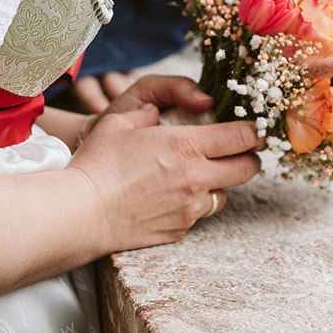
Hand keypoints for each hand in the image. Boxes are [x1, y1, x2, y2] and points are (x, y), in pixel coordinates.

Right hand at [68, 77, 262, 251]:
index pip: (242, 137)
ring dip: (220, 183)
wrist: (80, 212)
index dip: (253, 131)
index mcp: (185, 145)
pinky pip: (200, 214)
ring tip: (198, 174)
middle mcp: (195, 178)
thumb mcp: (123, 116)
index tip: (252, 128)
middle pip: (248, 169)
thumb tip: (184, 105)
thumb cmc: (97, 162)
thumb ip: (157, 102)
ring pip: (226, 194)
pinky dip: (194, 203)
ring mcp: (189, 208)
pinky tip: (172, 195)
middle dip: (249, 157)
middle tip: (239, 151)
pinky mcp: (180, 229)